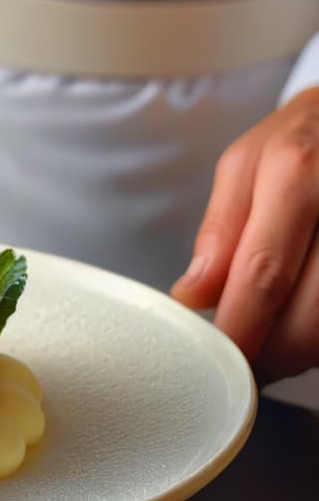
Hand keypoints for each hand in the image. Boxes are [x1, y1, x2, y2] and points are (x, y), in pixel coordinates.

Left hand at [172, 86, 318, 383]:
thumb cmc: (308, 135)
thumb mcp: (249, 162)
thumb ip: (220, 231)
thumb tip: (193, 295)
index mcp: (297, 174)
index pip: (263, 276)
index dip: (241, 332)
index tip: (221, 361)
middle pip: (311, 314)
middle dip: (274, 354)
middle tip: (247, 366)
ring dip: (304, 352)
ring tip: (274, 349)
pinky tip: (306, 326)